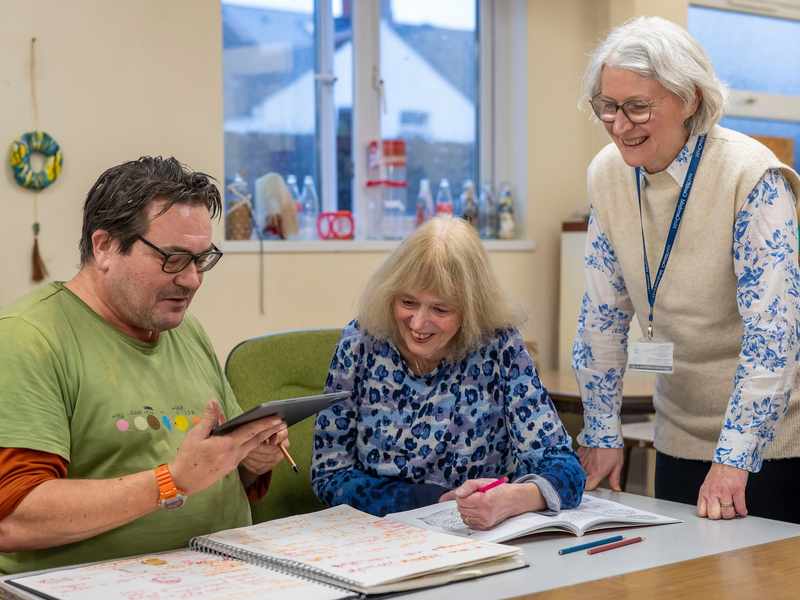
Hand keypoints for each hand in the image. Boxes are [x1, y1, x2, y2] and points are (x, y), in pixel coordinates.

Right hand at [170, 400, 286, 495]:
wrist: (183, 482)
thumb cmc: (188, 458)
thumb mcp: (195, 435)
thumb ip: (208, 419)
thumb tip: (213, 402)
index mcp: (228, 445)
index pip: (251, 431)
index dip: (265, 424)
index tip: (277, 418)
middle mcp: (235, 454)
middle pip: (257, 440)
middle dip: (270, 430)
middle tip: (282, 421)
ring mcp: (234, 461)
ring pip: (252, 447)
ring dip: (264, 437)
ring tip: (273, 429)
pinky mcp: (231, 466)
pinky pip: (246, 452)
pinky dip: (253, 444)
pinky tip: (256, 439)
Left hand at [451, 479, 543, 529]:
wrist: (514, 499)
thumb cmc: (499, 490)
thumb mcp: (483, 482)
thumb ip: (467, 486)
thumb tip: (456, 494)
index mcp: (483, 501)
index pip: (460, 500)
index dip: (463, 494)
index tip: (470, 492)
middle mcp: (484, 513)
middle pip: (461, 509)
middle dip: (464, 501)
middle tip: (474, 496)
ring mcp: (485, 522)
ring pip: (464, 516)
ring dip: (466, 509)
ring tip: (476, 503)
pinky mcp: (486, 526)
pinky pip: (469, 522)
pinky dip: (470, 516)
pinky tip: (477, 510)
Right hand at [578, 446, 623, 490]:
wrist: (604, 433)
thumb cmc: (611, 447)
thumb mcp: (617, 465)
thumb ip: (615, 479)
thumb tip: (616, 488)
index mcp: (597, 473)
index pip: (587, 487)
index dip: (590, 489)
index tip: (593, 487)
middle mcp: (587, 468)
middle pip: (582, 479)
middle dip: (587, 480)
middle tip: (594, 477)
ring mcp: (582, 460)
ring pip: (580, 470)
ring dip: (585, 471)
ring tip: (594, 466)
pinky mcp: (579, 453)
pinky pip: (579, 461)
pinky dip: (583, 462)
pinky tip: (590, 458)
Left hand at [696, 463, 748, 519]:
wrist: (730, 459)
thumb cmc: (720, 471)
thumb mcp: (707, 484)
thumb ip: (708, 496)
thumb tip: (710, 509)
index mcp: (704, 492)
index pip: (702, 512)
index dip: (708, 516)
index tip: (714, 516)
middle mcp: (713, 493)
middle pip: (714, 515)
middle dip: (721, 517)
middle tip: (725, 513)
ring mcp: (725, 492)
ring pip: (728, 513)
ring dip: (733, 514)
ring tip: (734, 511)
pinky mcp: (737, 490)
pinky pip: (740, 507)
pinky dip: (742, 511)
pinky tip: (742, 511)